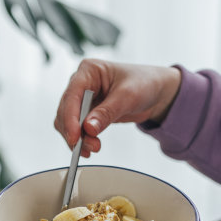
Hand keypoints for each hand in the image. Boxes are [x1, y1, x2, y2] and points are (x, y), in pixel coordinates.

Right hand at [54, 59, 180, 156]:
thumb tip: (88, 128)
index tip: (75, 136)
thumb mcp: (128, 96)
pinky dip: (80, 139)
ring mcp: (82, 99)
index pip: (72, 95)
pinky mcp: (86, 112)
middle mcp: (81, 83)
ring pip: (66, 122)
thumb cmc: (144, 83)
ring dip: (76, 138)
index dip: (70, 117)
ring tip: (92, 149)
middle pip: (65, 110)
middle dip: (74, 131)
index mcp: (88, 70)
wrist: (155, 92)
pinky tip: (88, 148)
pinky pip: (75, 128)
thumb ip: (107, 112)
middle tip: (90, 146)